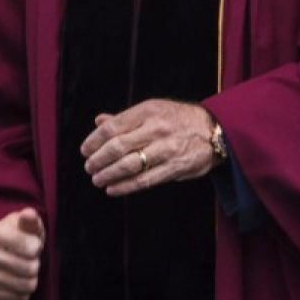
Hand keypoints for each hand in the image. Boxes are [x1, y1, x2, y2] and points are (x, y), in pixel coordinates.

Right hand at [0, 207, 44, 299]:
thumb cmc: (23, 237)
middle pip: (26, 268)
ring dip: (30, 283)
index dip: (35, 248)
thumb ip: (31, 220)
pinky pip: (8, 299)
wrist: (11, 255)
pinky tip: (21, 288)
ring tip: (31, 276)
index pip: (24, 245)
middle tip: (33, 263)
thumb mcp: (30, 226)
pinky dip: (20, 296)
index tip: (35, 246)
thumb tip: (29, 214)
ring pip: (18, 285)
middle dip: (35, 266)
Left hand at [80, 99, 219, 195]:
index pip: (113, 127)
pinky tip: (113, 189)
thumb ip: (125, 118)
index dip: (94, 140)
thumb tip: (99, 121)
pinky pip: (146, 180)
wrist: (214, 130)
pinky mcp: (175, 167)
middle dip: (99, 159)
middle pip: (118, 146)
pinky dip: (126, 186)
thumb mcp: (153, 110)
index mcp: (148, 111)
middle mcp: (157, 128)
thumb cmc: (178, 119)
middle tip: (88, 167)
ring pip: (130, 165)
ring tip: (97, 179)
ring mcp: (167, 149)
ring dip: (109, 174)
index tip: (85, 150)